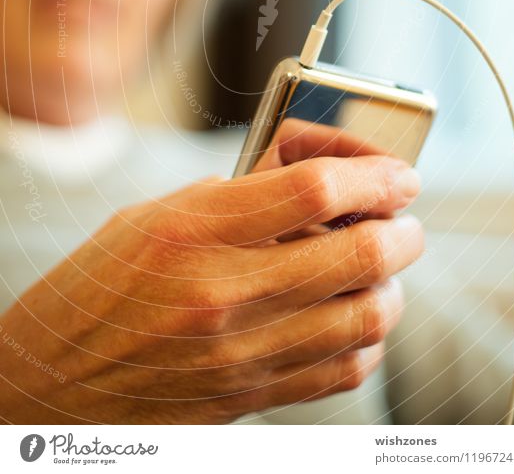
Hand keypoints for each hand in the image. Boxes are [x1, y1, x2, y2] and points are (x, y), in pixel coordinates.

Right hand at [0, 122, 422, 423]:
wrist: (53, 380)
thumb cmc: (101, 285)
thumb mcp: (159, 215)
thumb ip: (240, 196)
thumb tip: (317, 180)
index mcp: (195, 229)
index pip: (315, 189)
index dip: (374, 175)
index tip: (396, 176)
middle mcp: (224, 291)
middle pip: (359, 254)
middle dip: (402, 232)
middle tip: (403, 221)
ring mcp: (242, 350)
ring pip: (366, 316)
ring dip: (392, 286)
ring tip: (381, 270)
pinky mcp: (252, 395)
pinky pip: (344, 370)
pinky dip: (368, 340)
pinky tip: (354, 319)